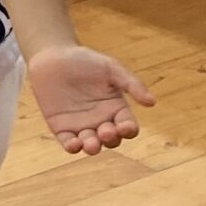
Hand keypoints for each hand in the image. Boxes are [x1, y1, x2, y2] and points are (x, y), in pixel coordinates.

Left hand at [29, 43, 153, 154]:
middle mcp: (101, 121)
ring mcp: (82, 126)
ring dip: (93, 147)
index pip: (128, 126)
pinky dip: (72, 147)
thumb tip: (152, 102)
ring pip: (92, 145)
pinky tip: (74, 144)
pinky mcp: (62, 128)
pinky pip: (69, 143)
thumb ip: (131, 84)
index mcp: (117, 109)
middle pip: (112, 140)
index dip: (128, 130)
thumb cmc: (85, 61)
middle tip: (106, 131)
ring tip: (92, 144)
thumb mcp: (111, 68)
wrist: (54, 57)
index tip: (125, 126)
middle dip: (111, 139)